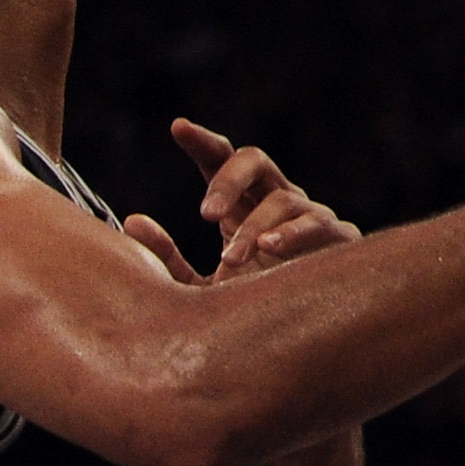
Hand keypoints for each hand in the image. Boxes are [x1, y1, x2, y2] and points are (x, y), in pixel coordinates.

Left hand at [122, 117, 360, 283]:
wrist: (297, 337)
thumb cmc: (246, 306)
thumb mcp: (197, 286)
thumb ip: (166, 257)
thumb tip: (130, 221)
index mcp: (240, 205)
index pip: (220, 160)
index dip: (202, 142)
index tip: (178, 128)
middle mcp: (273, 197)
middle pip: (253, 160)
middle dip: (229, 180)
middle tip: (206, 214)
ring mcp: (305, 212)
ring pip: (280, 198)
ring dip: (253, 227)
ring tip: (231, 259)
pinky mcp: (333, 235)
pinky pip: (313, 222)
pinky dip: (291, 234)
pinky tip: (268, 250)